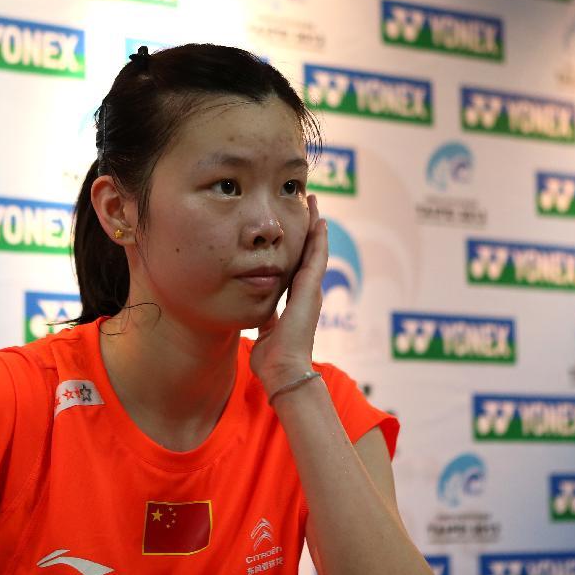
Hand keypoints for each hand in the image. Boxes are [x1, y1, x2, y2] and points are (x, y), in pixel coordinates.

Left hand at [249, 194, 327, 395]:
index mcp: (295, 301)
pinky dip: (318, 239)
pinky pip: (317, 257)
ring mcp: (312, 291)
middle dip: (307, 228)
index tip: (292, 228)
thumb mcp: (265, 331)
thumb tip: (256, 314)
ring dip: (315, 226)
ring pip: (316, 250)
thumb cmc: (272, 358)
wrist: (283, 370)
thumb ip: (265, 319)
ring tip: (313, 204)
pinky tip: (318, 221)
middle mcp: (307, 293)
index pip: (295, 266)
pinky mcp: (312, 290)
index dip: (295, 246)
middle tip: (307, 205)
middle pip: (308, 252)